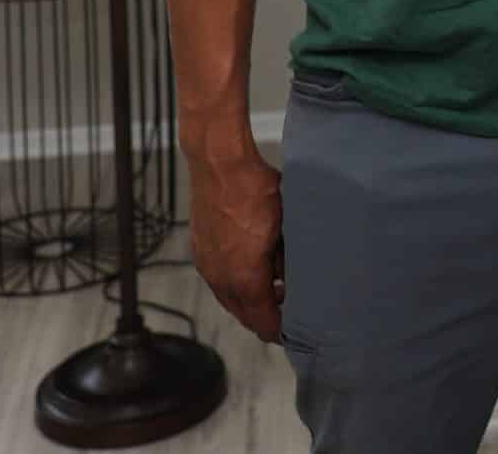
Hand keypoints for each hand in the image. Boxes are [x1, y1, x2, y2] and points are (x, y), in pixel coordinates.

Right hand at [189, 147, 284, 342]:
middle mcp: (221, 278)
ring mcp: (207, 264)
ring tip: (273, 293)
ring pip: (229, 298)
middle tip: (285, 318)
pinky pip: (218, 280)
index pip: (262, 320)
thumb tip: (296, 277)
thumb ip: (290, 259)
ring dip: (249, 302)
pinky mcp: (200, 250)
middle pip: (243, 315)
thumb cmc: (256, 190)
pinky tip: (251, 272)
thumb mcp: (286, 226)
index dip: (278, 330)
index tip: (292, 333)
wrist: (220, 164)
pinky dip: (235, 285)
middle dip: (264, 320)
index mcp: (244, 277)